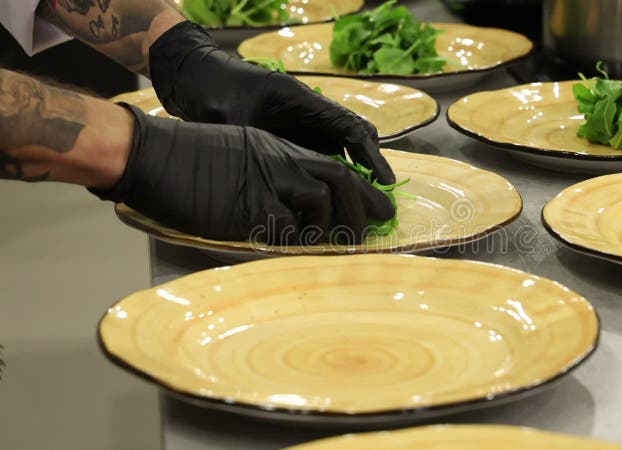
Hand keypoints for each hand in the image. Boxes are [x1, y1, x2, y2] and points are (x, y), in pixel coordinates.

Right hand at [91, 104, 393, 244]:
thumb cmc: (186, 157)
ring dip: (334, 226)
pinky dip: (299, 242)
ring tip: (337, 245)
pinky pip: (286, 228)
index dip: (364, 188)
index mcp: (277, 149)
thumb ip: (268, 171)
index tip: (382, 206)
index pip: (334, 166)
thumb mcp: (237, 152)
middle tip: (374, 230)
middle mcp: (277, 163)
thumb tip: (292, 203)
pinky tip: (300, 251)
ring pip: (321, 201)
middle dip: (363, 207)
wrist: (148, 154)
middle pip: (339, 180)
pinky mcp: (244, 209)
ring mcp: (263, 184)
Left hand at [148, 21, 395, 184]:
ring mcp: (301, 125)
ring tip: (360, 209)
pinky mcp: (290, 137)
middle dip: (369, 170)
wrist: (197, 77)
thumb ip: (243, 146)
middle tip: (379, 203)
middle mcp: (309, 114)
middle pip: (353, 139)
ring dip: (351, 176)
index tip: (384, 183)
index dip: (371, 157)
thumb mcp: (227, 118)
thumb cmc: (213, 91)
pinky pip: (319, 157)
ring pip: (339, 150)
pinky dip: (329, 179)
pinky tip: (329, 204)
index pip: (350, 128)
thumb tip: (256, 177)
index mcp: (303, 101)